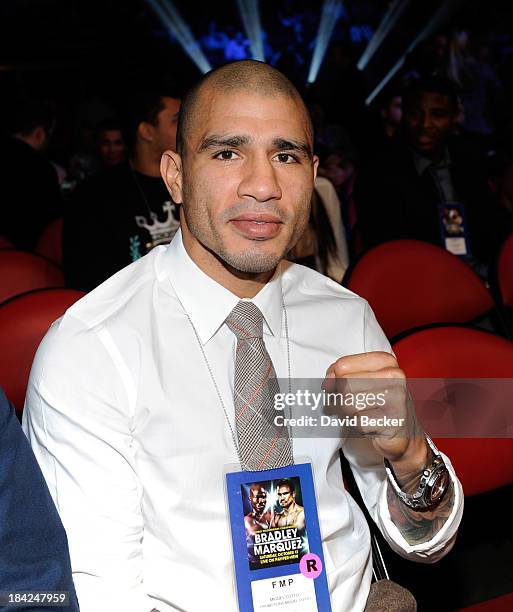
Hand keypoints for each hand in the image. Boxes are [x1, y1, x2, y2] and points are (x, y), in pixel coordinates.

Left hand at [323, 352, 427, 476]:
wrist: (402, 432)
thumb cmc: (377, 404)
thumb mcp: (357, 381)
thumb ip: (339, 375)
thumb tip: (328, 383)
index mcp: (385, 360)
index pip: (342, 366)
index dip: (336, 380)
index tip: (344, 387)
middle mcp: (394, 375)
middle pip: (344, 384)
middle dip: (343, 398)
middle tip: (357, 404)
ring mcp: (397, 397)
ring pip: (349, 403)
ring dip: (350, 412)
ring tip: (365, 412)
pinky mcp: (394, 420)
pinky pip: (358, 421)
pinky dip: (359, 426)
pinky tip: (372, 423)